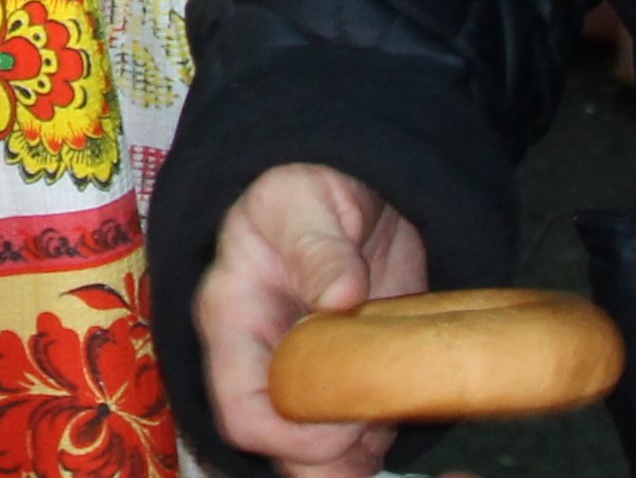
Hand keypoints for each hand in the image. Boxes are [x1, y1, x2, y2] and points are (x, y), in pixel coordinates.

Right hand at [200, 166, 433, 477]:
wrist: (351, 185)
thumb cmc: (308, 186)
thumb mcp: (304, 200)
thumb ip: (318, 246)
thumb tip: (339, 296)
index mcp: (232, 319)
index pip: (241, 410)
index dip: (290, 434)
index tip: (344, 421)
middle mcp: (258, 361)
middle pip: (276, 448)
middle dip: (326, 462)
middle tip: (379, 437)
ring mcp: (300, 376)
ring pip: (313, 454)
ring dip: (355, 459)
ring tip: (395, 425)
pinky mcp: (339, 382)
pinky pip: (350, 438)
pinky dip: (376, 446)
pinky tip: (404, 416)